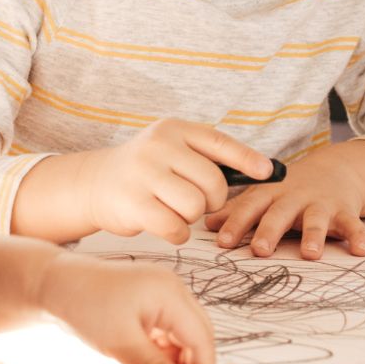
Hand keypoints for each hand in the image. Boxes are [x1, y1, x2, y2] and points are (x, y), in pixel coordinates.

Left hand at [37, 251, 217, 363]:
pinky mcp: (151, 305)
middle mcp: (174, 291)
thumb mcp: (120, 343)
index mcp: (171, 293)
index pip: (203, 340)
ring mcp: (163, 296)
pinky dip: (158, 355)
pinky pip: (166, 335)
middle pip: (197, 338)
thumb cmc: (83, 304)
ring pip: (182, 340)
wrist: (53, 284)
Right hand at [78, 120, 275, 244]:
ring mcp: (144, 174)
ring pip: (195, 206)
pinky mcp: (133, 204)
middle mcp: (158, 146)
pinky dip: (178, 233)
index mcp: (173, 130)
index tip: (269, 172)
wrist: (94, 183)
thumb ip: (207, 157)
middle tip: (196, 201)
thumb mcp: (171, 149)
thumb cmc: (146, 170)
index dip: (247, 158)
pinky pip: (176, 227)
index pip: (219, 142)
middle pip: (213, 182)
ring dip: (192, 217)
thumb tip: (263, 169)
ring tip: (176, 210)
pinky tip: (165, 225)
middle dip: (213, 199)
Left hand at [206, 152, 364, 259]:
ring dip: (314, 236)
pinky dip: (358, 236)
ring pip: (316, 220)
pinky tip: (361, 251)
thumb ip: (239, 210)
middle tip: (260, 250)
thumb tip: (207, 224)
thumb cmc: (292, 189)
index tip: (222, 243)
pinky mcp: (345, 210)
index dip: (236, 224)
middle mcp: (295, 198)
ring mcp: (321, 203)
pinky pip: (353, 224)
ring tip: (310, 254)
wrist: (337, 168)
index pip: (250, 207)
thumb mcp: (266, 194)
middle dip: (270, 231)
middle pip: (280, 214)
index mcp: (272, 195)